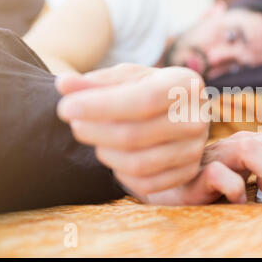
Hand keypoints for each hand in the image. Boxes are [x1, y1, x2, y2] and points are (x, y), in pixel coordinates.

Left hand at [56, 63, 209, 200]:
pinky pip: (146, 183)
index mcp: (186, 85)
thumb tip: (64, 84)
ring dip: (104, 152)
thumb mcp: (128, 78)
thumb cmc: (150, 90)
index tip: (66, 108)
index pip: (144, 100)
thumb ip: (97, 82)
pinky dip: (121, 173)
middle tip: (75, 124)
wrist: (179, 111)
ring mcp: (195, 149)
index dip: (101, 106)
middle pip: (136, 135)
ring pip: (138, 163)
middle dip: (95, 131)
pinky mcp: (188, 172)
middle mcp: (197, 118)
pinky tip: (113, 155)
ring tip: (93, 136)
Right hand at [146, 131, 261, 204]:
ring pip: (251, 149)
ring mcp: (219, 156)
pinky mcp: (199, 174)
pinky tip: (238, 201)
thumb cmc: (218, 184)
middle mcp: (239, 144)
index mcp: (255, 143)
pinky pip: (221, 175)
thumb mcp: (252, 176)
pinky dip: (235, 190)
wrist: (176, 188)